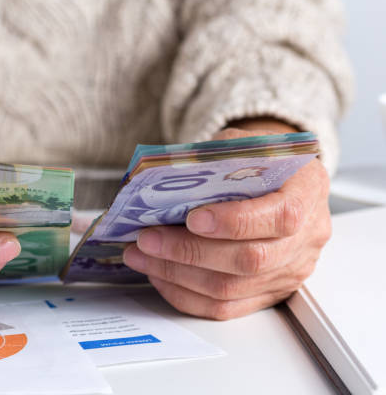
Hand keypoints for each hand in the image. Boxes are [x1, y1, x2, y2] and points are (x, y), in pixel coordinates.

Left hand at [123, 121, 330, 319]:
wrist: (282, 178)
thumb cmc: (261, 159)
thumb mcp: (245, 141)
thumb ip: (215, 158)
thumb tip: (166, 178)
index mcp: (307, 191)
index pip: (279, 217)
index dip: (234, 222)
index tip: (192, 218)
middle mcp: (306, 237)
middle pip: (249, 260)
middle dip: (188, 252)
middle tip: (147, 239)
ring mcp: (289, 270)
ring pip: (230, 288)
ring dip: (177, 274)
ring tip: (141, 256)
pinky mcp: (269, 292)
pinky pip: (225, 307)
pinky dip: (185, 294)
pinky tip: (159, 274)